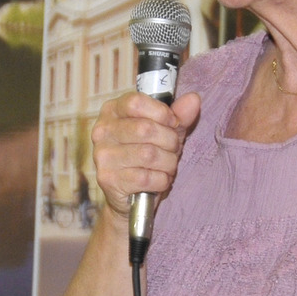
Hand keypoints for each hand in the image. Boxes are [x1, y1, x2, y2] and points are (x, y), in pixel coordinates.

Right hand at [90, 91, 201, 218]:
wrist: (128, 196)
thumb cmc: (146, 156)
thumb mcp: (165, 130)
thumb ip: (178, 114)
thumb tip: (193, 99)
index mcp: (112, 111)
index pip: (136, 103)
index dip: (162, 113)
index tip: (172, 123)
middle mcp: (102, 131)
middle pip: (145, 129)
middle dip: (170, 141)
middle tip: (172, 150)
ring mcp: (103, 156)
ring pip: (149, 154)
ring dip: (168, 163)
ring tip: (166, 166)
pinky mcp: (108, 179)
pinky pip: (146, 178)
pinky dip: (162, 180)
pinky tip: (158, 180)